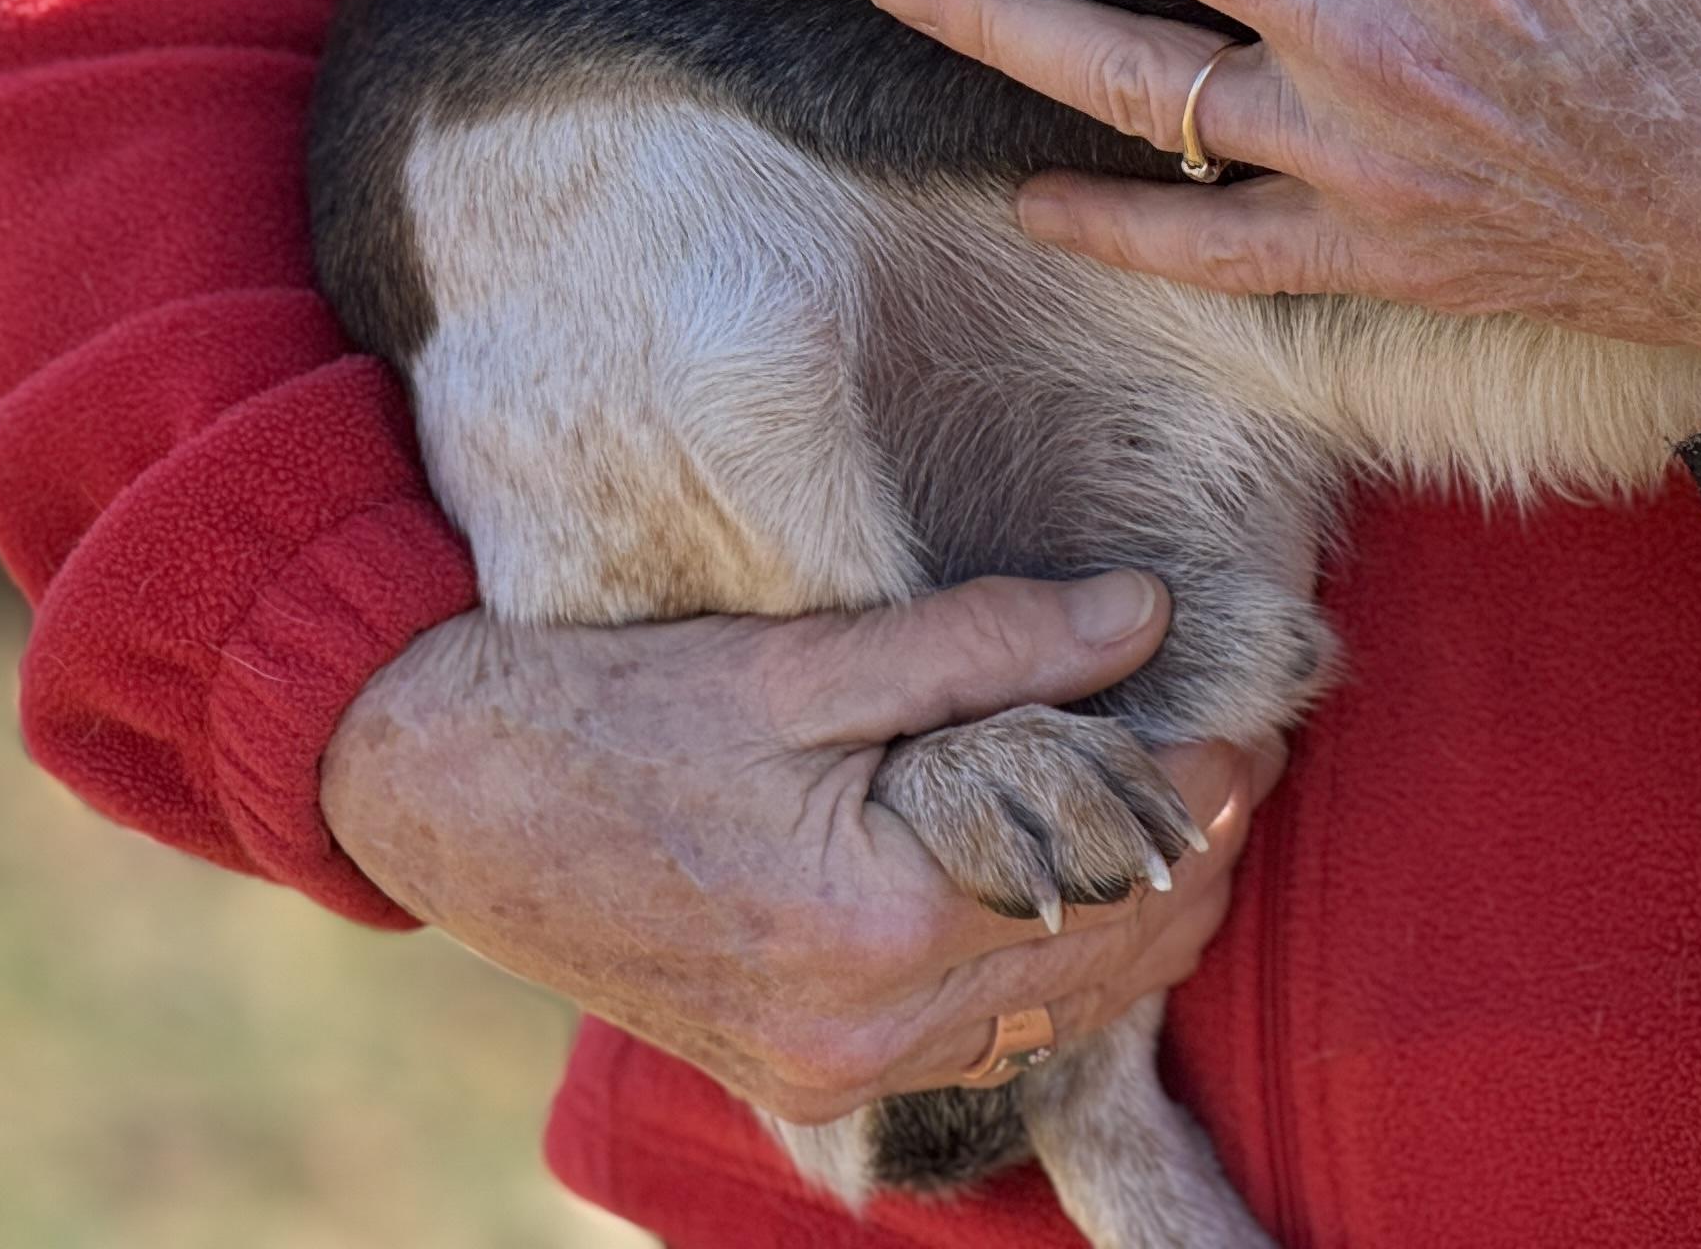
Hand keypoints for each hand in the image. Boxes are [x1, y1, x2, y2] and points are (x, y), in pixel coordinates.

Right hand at [318, 573, 1273, 1123]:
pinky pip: (983, 1045)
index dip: (1201, 769)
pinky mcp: (803, 1084)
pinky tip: (1069, 892)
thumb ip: (985, 644)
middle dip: (1193, 843)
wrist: (446, 795)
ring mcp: (834, 1073)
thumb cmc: (611, 706)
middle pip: (1115, 947)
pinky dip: (1049, 974)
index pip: (1115, 849)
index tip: (1255, 697)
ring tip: (1173, 804)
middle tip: (1239, 745)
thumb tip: (1144, 617)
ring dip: (1135, 913)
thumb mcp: (803, 655)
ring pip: (1065, 1011)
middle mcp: (866, 1028)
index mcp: (876, 917)